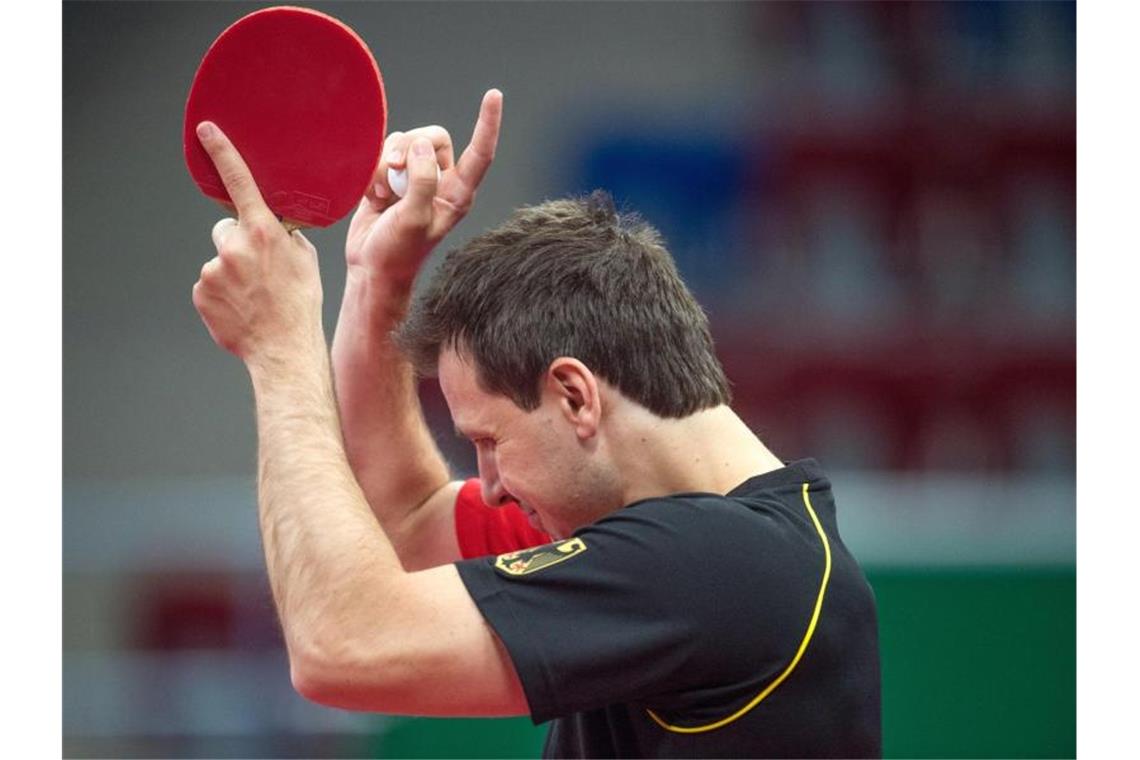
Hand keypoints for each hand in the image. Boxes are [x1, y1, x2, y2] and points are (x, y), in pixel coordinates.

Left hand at [191, 122, 324, 364]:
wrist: (284, 348)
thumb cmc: (299, 304)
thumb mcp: (304, 260)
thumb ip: (284, 236)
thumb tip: (273, 227)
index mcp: (262, 233)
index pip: (240, 182)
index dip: (222, 152)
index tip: (206, 130)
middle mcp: (233, 246)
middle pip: (226, 230)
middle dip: (238, 244)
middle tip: (259, 272)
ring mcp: (213, 269)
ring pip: (218, 259)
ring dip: (231, 272)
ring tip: (253, 296)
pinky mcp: (200, 291)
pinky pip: (209, 283)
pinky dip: (221, 292)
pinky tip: (240, 307)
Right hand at [345, 88, 502, 284]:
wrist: (371, 268)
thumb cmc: (397, 252)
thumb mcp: (414, 219)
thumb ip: (422, 182)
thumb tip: (421, 147)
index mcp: (458, 194)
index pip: (480, 153)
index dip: (487, 123)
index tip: (494, 94)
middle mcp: (441, 182)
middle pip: (433, 137)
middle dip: (410, 147)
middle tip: (394, 170)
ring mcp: (416, 178)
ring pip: (406, 142)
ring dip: (387, 163)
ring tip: (381, 194)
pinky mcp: (393, 176)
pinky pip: (384, 153)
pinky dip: (374, 171)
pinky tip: (373, 196)